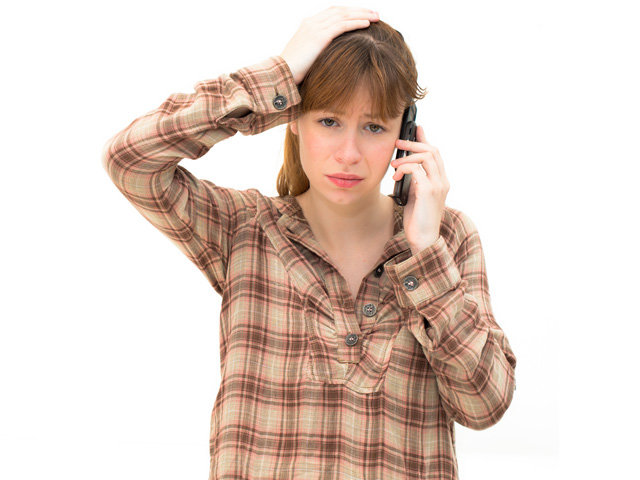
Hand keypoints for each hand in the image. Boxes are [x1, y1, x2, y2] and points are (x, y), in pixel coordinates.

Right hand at [280, 6, 379, 84]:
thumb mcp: (306, 56)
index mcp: (308, 24)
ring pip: (343, 15)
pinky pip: (342, 25)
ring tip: (376, 17)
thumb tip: (330, 56)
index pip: (333, 12)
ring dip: (362, 14)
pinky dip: (356, 23)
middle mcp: (312, 22)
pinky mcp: (319, 36)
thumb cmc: (293, 71)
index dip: (349, 12)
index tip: (363, 15)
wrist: (282, 73)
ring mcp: (315, 27)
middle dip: (359, 10)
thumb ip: (318, 50)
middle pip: (340, 10)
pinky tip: (367, 24)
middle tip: (374, 13)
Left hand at [390, 126, 449, 254]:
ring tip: (394, 166)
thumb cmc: (418, 220)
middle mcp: (442, 181)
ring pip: (426, 157)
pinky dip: (404, 169)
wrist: (423, 239)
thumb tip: (404, 168)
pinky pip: (416, 169)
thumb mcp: (415, 195)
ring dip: (406, 157)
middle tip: (398, 143)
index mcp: (440, 181)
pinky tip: (395, 177)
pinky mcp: (428, 191)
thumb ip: (414, 180)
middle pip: (432, 151)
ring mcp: (438, 185)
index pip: (435, 153)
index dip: (425, 139)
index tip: (416, 129)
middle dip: (414, 144)